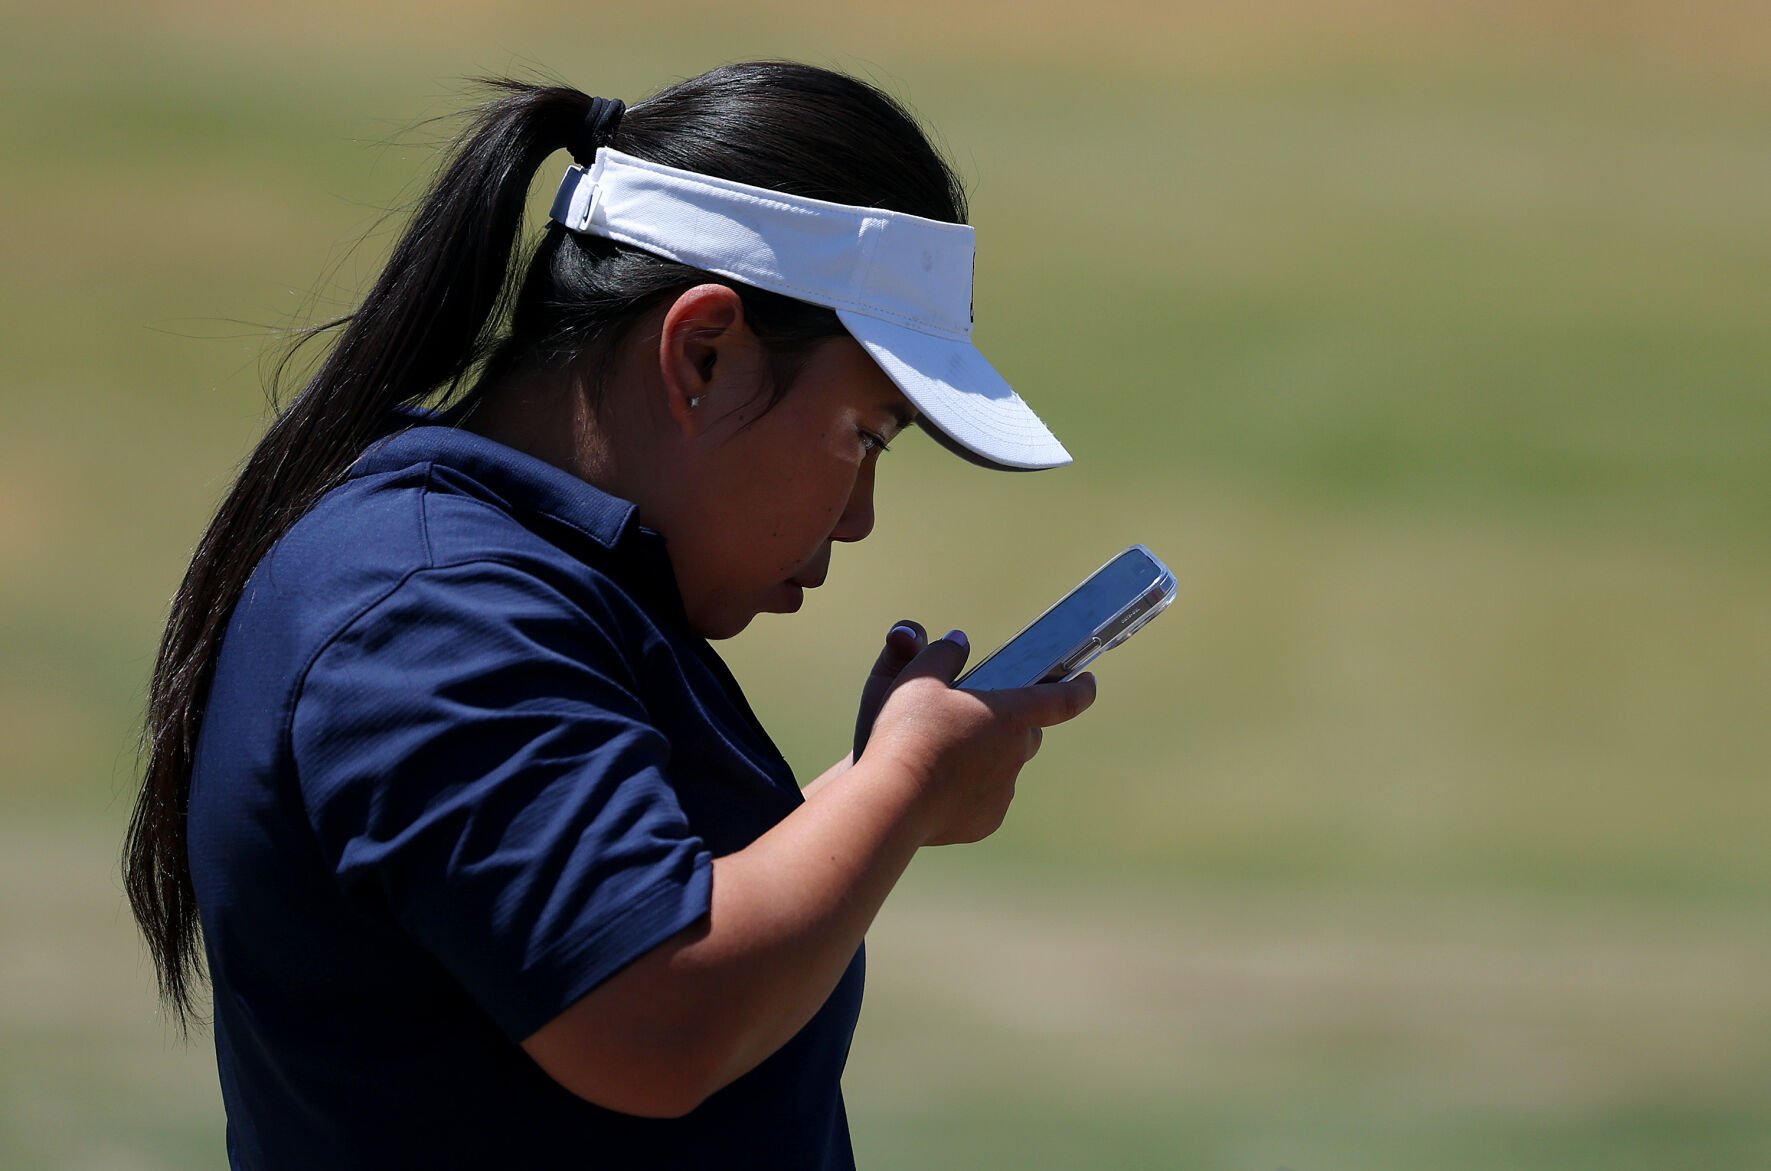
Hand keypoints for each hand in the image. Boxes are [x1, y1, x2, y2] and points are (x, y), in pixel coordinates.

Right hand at [861, 631, 1096, 845]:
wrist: (892, 800)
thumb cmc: (908, 733)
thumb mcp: (918, 678)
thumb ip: (942, 654)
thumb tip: (958, 642)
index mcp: (1010, 715)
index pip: (1063, 700)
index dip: (1080, 689)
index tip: (1087, 682)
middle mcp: (1016, 754)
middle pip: (1028, 735)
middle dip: (1013, 726)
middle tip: (980, 719)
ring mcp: (1004, 791)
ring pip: (1005, 770)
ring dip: (986, 760)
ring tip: (945, 756)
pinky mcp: (987, 821)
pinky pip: (986, 800)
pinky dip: (970, 792)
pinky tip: (939, 786)